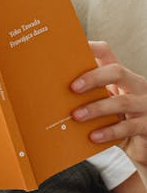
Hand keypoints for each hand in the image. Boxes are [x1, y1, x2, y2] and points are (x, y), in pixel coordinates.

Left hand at [72, 40, 146, 168]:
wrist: (143, 144)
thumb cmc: (119, 118)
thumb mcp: (107, 101)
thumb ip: (90, 94)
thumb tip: (55, 90)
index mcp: (122, 76)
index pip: (107, 53)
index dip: (91, 48)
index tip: (72, 48)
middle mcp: (137, 85)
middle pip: (117, 72)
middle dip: (93, 78)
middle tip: (72, 88)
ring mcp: (145, 104)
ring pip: (121, 102)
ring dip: (96, 108)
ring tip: (76, 116)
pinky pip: (127, 127)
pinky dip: (108, 132)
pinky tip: (93, 136)